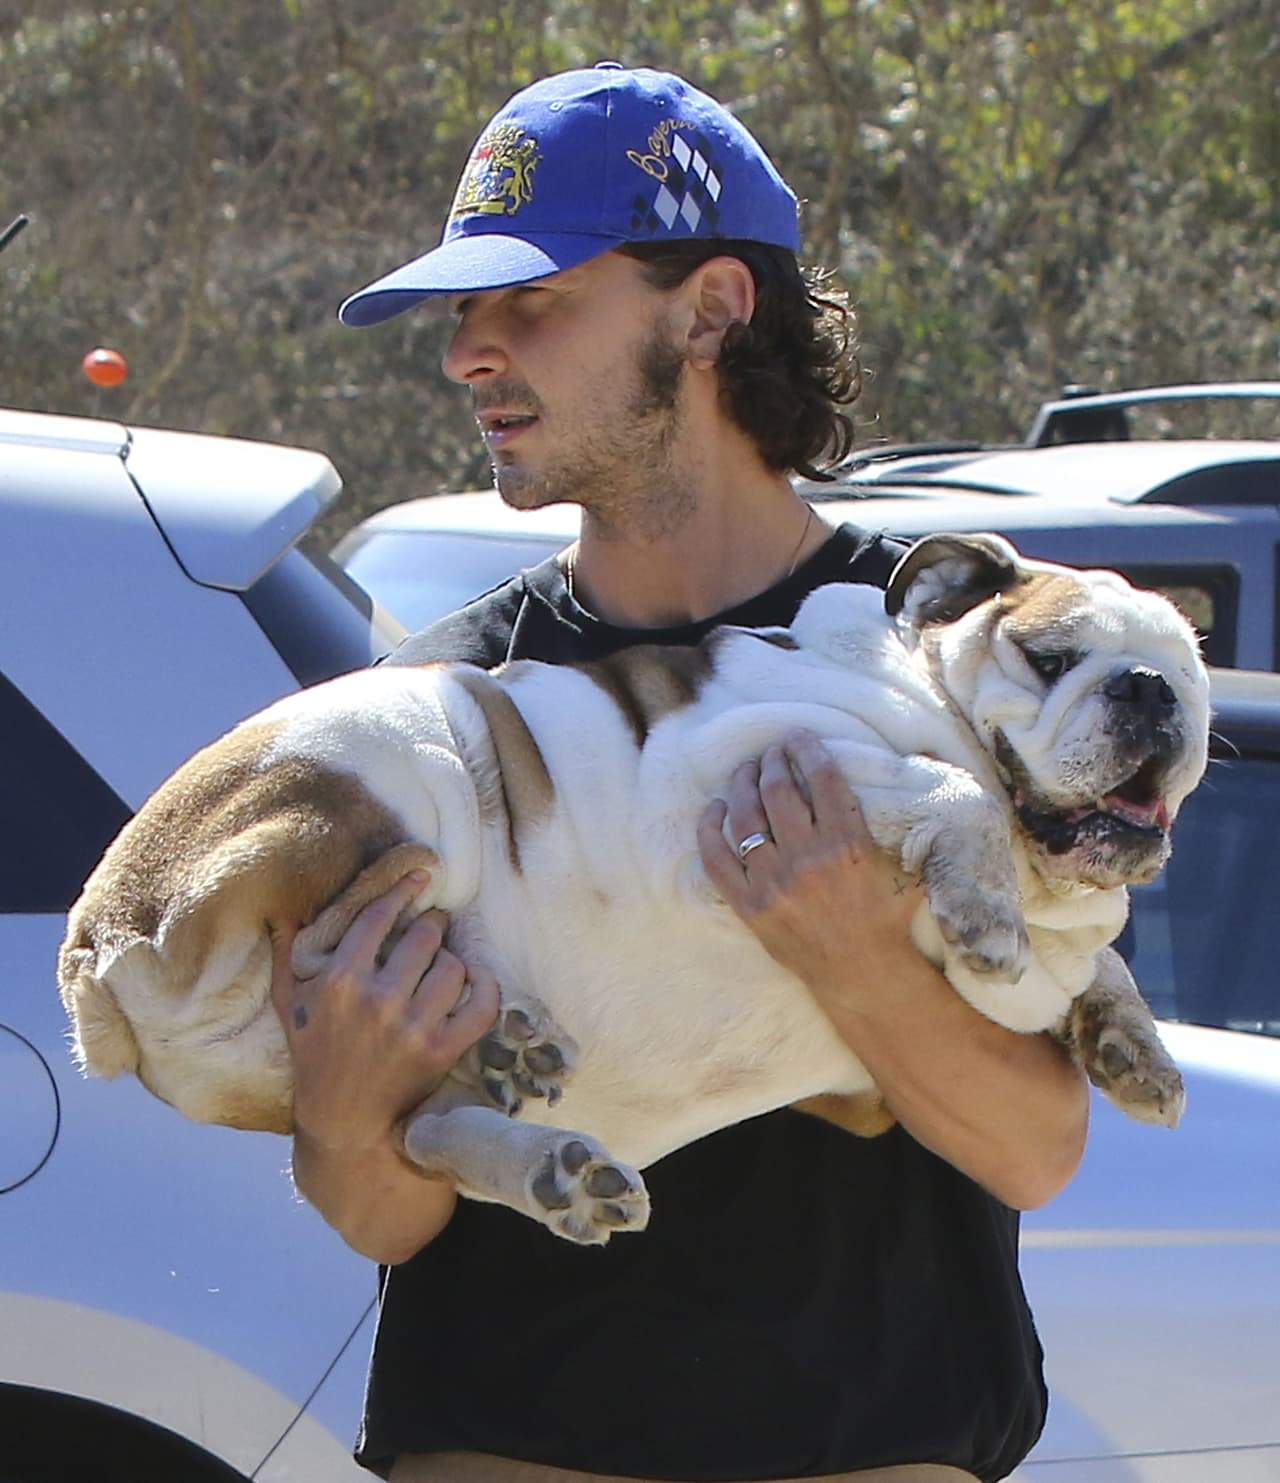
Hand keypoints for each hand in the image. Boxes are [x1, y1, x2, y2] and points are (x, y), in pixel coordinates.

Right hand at [269, 870, 499, 1154]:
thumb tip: (282, 913)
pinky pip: (481, 1005)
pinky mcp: (442, 1050)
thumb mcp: (289, 1006)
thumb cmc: (315, 1058)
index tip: (420, 876)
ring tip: (441, 966)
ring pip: (452, 966)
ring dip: (450, 961)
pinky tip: (476, 980)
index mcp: (339, 981)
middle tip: (433, 928)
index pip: (379, 917)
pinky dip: (486, 988)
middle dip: (431, 927)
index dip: (402, 891)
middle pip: (424, 937)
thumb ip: (286, 957)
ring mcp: (412, 1026)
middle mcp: (377, 1000)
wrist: (343, 1122)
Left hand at [696, 729, 924, 995]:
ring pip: (746, 818)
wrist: (863, 976)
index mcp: (849, 846)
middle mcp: (809, 861)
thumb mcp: (913, 868)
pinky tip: (714, 808)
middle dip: (772, 762)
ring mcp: (775, 884)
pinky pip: (717, 859)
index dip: (807, 750)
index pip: (822, 780)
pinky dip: (710, 828)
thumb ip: (918, 821)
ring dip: (742, 785)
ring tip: (746, 771)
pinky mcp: (750, 906)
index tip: (798, 736)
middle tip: (771, 753)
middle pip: (778, 791)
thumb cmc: (889, 919)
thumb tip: (932, 762)